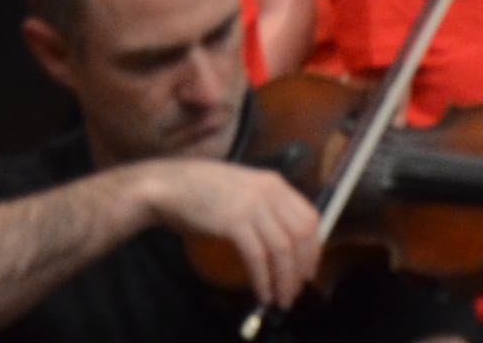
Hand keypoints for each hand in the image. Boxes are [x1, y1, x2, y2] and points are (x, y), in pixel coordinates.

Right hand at [134, 158, 320, 307]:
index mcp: (274, 183)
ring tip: (280, 299)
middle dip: (302, 268)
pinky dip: (263, 280)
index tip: (309, 269)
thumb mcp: (242, 191)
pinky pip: (258, 257)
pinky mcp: (234, 221)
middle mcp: (268, 191)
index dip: (314, 247)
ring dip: (284, 280)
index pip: (309, 217)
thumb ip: (265, 209)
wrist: (168, 186)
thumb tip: (283, 244)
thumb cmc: (200, 191)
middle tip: (295, 290)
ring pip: (283, 249)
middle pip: (301, 235)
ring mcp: (252, 205)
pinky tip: (262, 293)